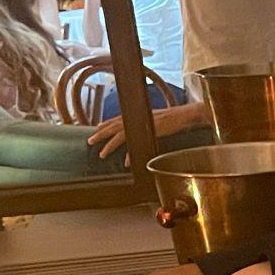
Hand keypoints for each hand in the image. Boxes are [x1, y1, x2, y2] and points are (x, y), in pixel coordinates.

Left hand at [89, 102, 204, 159]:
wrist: (185, 115)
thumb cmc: (174, 117)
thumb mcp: (155, 118)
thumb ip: (144, 122)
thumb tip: (139, 128)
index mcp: (137, 113)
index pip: (116, 118)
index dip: (105, 124)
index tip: (96, 128)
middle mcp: (136, 117)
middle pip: (113, 126)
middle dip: (100, 134)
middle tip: (90, 141)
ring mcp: (141, 124)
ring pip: (120, 135)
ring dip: (110, 146)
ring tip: (102, 154)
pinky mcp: (147, 131)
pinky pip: (135, 144)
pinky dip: (130, 153)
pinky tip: (126, 162)